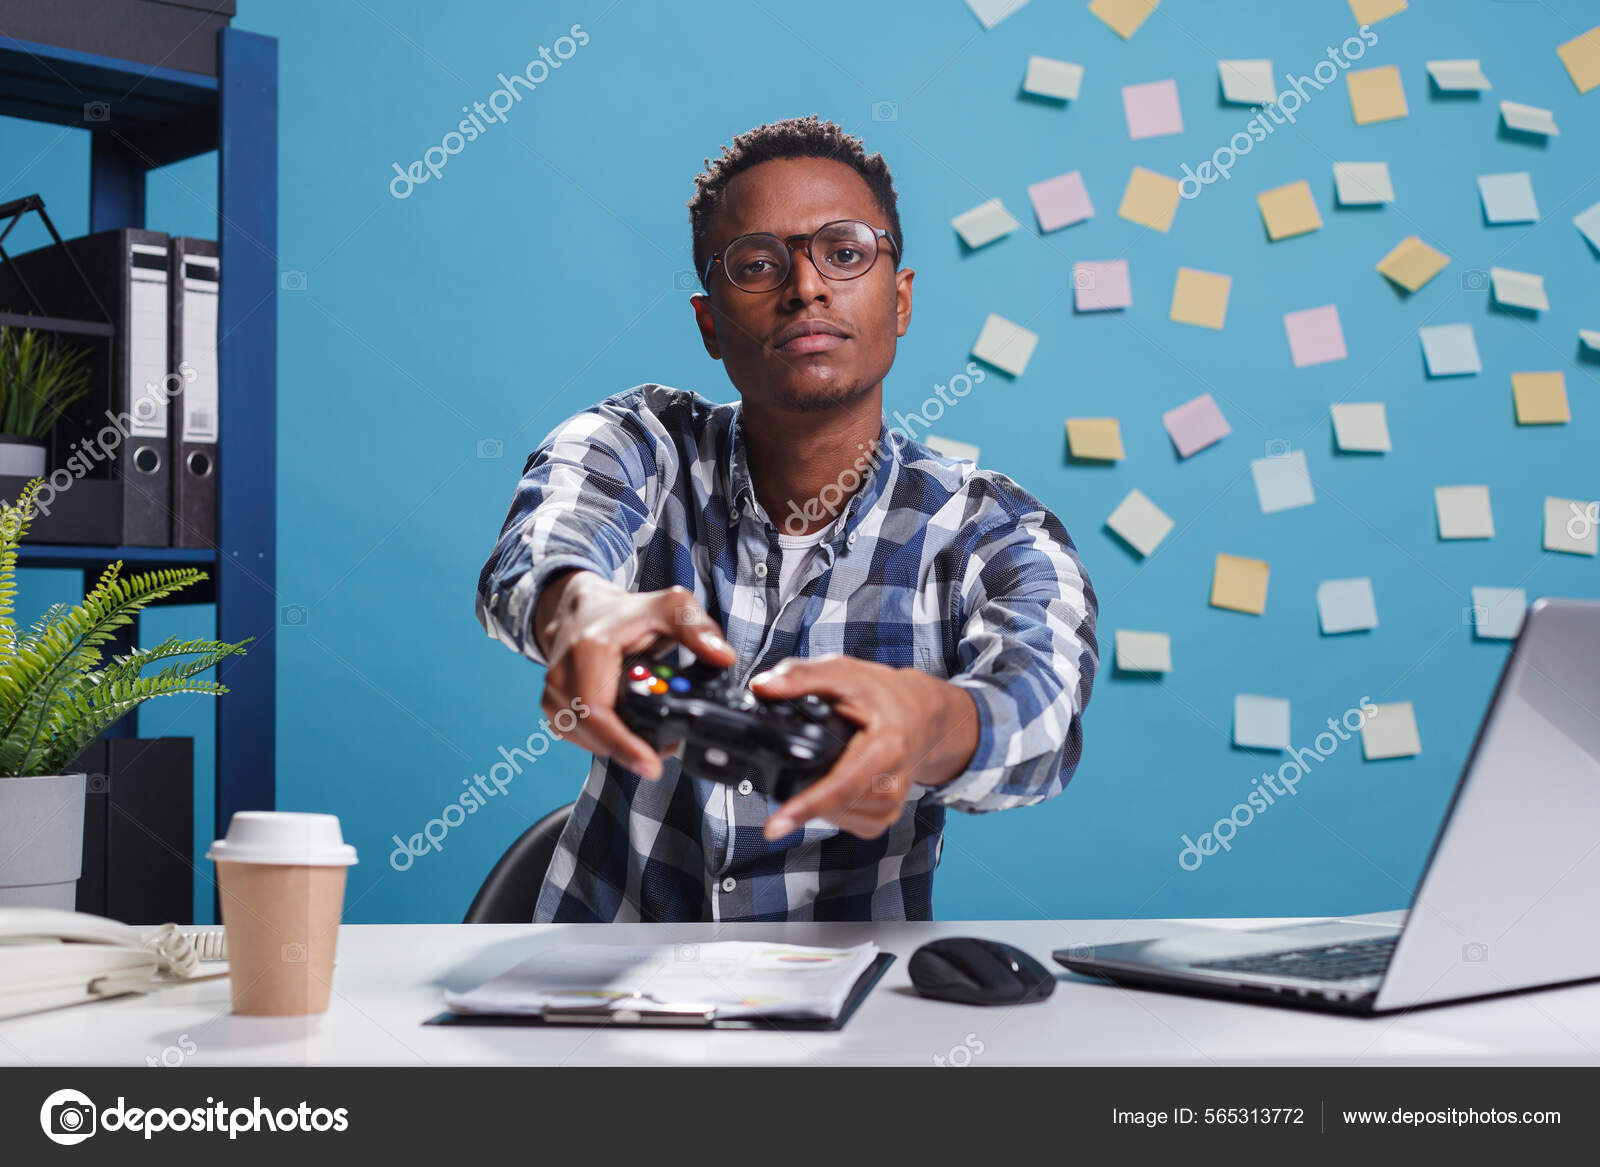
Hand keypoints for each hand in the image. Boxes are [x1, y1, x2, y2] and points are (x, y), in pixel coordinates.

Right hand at [533, 570, 736, 777]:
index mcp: (587, 651)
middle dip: (632, 749)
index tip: (651, 766)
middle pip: (594, 734)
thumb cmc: (624, 613)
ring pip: (588, 741)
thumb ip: (697, 628)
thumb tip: (722, 656)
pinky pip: (582, 738)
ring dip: (621, 747)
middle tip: (667, 750)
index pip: (597, 711)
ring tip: (655, 740)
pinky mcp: (555, 710)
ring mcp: (553, 696)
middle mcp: (561, 676)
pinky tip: (631, 734)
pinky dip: (609, 741)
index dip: (623, 743)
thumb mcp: (669, 606)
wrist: (582, 611)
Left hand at [749, 654, 978, 839]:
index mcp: (888, 745)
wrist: (920, 714)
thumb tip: (761, 686)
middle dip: (803, 797)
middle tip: (782, 782)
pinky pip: (846, 822)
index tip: (774, 826)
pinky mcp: (886, 817)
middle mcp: (894, 781)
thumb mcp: (842, 672)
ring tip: (820, 767)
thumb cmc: (881, 693)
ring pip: (837, 815)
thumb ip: (801, 676)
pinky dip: (830, 807)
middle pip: (836, 804)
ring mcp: (892, 804)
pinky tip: (832, 784)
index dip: (805, 806)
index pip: (842, 785)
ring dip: (817, 800)